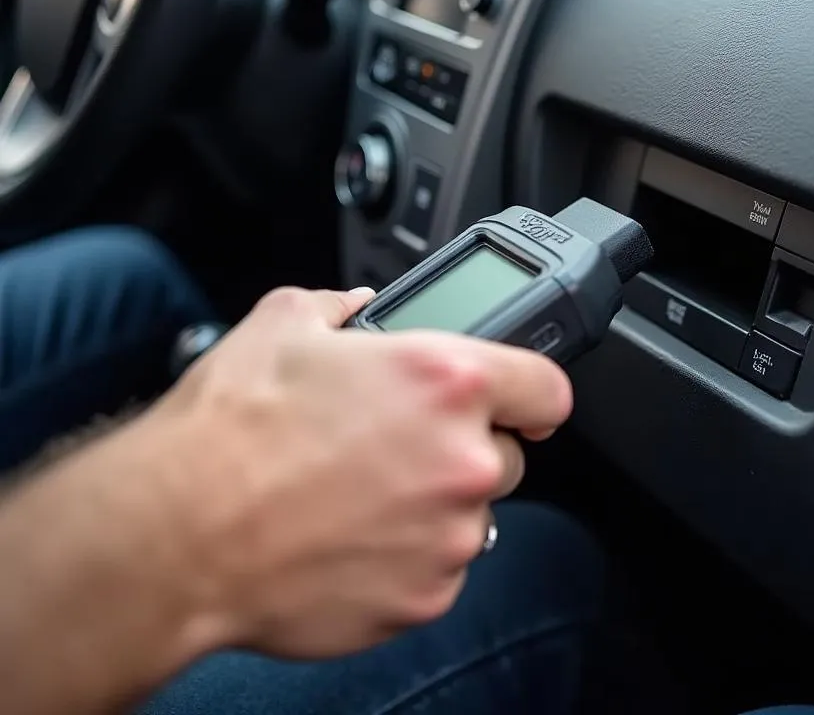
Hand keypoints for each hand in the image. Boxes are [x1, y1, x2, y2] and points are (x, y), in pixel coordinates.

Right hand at [149, 287, 572, 657]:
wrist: (176, 532)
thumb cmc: (230, 428)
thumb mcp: (285, 323)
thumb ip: (341, 306)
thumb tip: (359, 307)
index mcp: (446, 380)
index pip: (546, 387)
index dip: (531, 392)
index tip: (520, 402)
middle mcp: (462, 459)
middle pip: (506, 455)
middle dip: (463, 448)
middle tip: (397, 446)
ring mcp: (448, 536)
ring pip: (470, 516)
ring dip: (432, 505)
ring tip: (359, 495)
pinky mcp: (423, 597)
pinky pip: (436, 570)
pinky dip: (406, 557)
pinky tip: (347, 538)